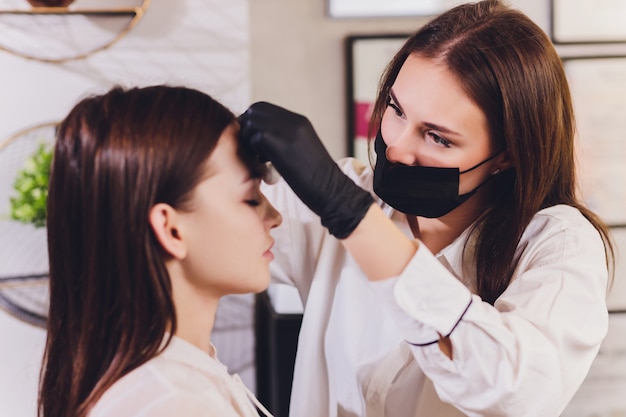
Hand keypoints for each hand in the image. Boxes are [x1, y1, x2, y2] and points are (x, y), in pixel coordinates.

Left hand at [239, 102, 373, 238]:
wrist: (332, 192)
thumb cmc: (316, 182)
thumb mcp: (300, 153)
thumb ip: (284, 141)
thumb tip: (258, 141)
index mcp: (299, 122)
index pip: (263, 109)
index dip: (253, 125)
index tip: (255, 147)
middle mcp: (294, 121)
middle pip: (255, 110)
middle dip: (247, 129)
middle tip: (254, 152)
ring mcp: (289, 130)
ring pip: (252, 122)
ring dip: (250, 142)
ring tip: (263, 161)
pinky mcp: (283, 143)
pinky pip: (255, 137)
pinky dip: (255, 153)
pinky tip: (268, 169)